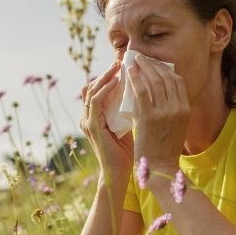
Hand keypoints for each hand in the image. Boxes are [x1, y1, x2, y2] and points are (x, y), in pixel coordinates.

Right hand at [80, 59, 134, 183]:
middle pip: (91, 86)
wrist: (121, 173)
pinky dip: (105, 89)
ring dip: (105, 76)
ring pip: (91, 90)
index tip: (125, 66)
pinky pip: (95, 101)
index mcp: (96, 117)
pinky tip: (117, 81)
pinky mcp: (92, 127)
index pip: (98, 90)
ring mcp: (88, 122)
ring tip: (119, 65)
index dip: (109, 76)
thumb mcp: (131, 125)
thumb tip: (148, 93)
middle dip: (106, 72)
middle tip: (121, 60)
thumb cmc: (130, 152)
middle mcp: (88, 117)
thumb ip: (133, 110)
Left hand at [129, 53, 188, 171]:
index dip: (165, 69)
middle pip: (166, 78)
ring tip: (134, 61)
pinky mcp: (149, 117)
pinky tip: (129, 72)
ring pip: (154, 81)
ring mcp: (164, 112)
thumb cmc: (164, 148)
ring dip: (143, 68)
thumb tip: (159, 91)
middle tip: (141, 58)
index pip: (177, 81)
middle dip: (153, 64)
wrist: (159, 167)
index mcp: (186, 110)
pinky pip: (141, 91)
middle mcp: (178, 108)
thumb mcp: (176, 126)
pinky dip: (135, 78)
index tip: (155, 64)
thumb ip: (172, 109)